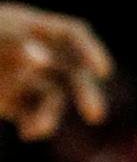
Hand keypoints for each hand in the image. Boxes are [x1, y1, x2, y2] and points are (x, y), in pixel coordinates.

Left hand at [0, 4, 111, 139]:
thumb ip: (15, 43)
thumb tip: (43, 61)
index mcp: (34, 28)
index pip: (72, 35)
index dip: (91, 51)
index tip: (103, 72)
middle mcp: (34, 53)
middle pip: (71, 71)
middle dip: (84, 93)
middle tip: (96, 116)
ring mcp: (21, 78)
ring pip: (51, 97)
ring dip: (52, 114)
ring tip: (39, 131)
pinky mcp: (9, 101)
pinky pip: (30, 113)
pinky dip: (35, 123)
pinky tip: (30, 133)